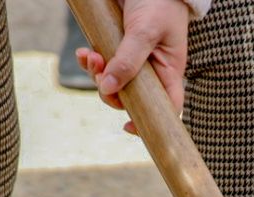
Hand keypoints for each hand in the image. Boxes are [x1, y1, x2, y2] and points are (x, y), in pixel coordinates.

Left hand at [74, 0, 188, 134]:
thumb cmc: (158, 2)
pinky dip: (90, 61)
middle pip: (131, 97)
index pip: (166, 107)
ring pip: (112, 82)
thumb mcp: (144, 32)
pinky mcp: (117, 48)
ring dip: (96, 74)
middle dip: (111, 91)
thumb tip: (109, 89)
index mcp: (169, 71)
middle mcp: (152, 70)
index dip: (150, 122)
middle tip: (99, 72)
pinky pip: (102, 64)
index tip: (129, 127)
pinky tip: (84, 52)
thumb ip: (128, 62)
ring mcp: (133, 60)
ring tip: (90, 56)